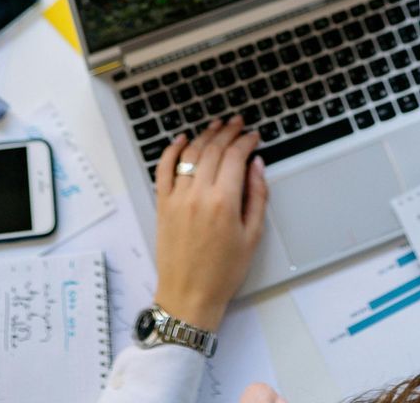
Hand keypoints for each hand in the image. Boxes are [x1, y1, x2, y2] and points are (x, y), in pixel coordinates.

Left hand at [152, 118, 269, 331]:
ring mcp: (177, 198)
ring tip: (216, 126)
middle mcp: (198, 195)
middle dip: (228, 132)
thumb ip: (257, 196)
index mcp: (224, 202)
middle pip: (213, 150)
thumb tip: (257, 166)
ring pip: (190, 154)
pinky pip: (163, 169)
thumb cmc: (223, 272)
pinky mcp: (162, 205)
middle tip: (237, 124)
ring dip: (204, 136)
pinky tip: (181, 140)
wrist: (189, 296)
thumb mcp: (252, 236)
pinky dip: (171, 150)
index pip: (235, 157)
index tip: (254, 137)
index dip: (246, 141)